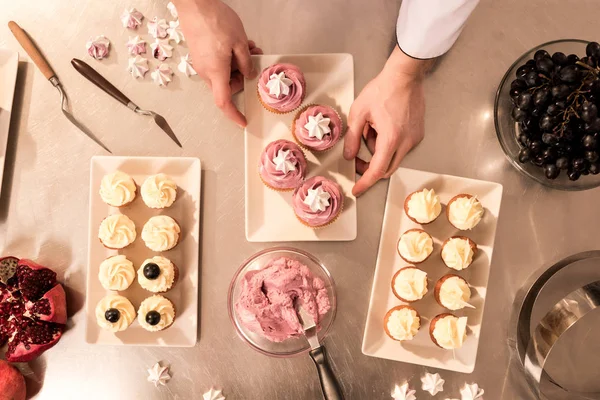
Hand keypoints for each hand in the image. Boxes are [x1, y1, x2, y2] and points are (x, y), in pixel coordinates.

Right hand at [176, 0, 262, 126]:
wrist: (194, 3)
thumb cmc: (214, 21)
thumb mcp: (239, 42)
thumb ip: (246, 63)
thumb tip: (249, 75)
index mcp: (216, 72)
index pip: (224, 102)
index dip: (234, 114)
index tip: (243, 121)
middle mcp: (206, 71)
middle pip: (227, 86)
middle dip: (243, 77)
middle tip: (254, 60)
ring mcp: (201, 62)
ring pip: (224, 73)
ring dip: (239, 64)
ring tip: (248, 47)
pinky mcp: (200, 54)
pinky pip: (217, 63)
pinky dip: (230, 58)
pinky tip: (238, 43)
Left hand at [343, 46, 432, 195]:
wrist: (404, 76)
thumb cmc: (382, 90)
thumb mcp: (359, 113)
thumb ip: (353, 138)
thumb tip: (349, 156)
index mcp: (391, 139)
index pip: (377, 171)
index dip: (365, 183)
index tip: (357, 190)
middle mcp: (406, 143)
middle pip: (386, 168)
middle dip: (370, 169)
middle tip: (357, 161)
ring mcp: (415, 139)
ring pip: (393, 157)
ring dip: (379, 152)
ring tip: (371, 130)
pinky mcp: (418, 134)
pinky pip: (401, 148)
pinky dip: (389, 144)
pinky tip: (381, 127)